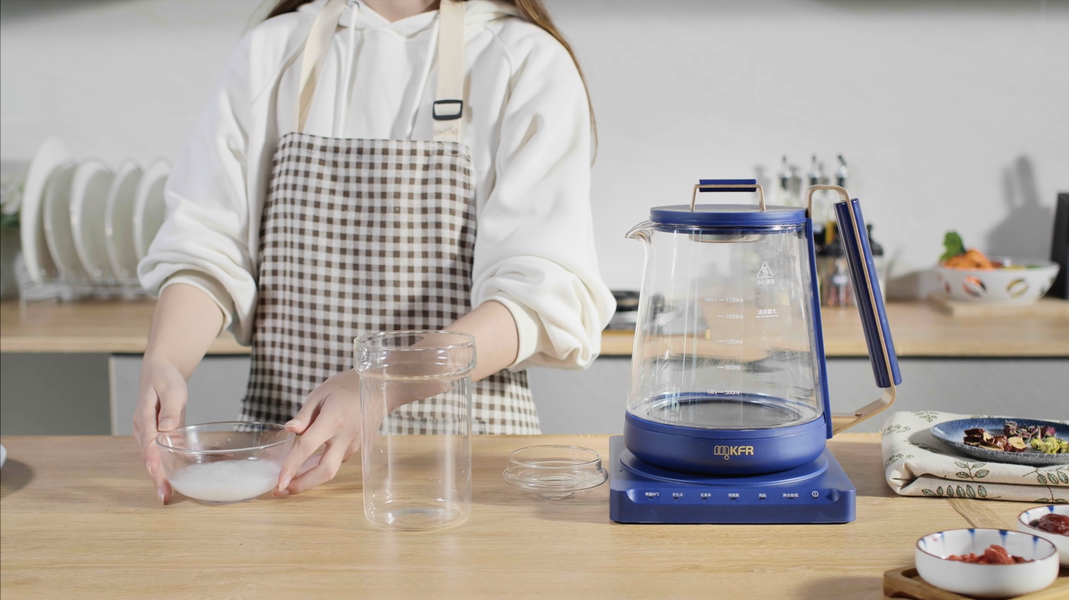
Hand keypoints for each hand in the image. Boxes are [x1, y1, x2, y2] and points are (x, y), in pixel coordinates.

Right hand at [134, 354, 187, 504]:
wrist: (160, 371)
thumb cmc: (165, 378)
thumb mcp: (171, 389)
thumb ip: (169, 409)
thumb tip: (166, 428)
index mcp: (144, 417)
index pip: (148, 442)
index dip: (152, 459)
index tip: (155, 474)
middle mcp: (143, 429)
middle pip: (149, 456)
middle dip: (156, 476)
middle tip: (163, 496)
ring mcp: (149, 434)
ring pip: (154, 457)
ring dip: (160, 476)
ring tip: (166, 495)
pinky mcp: (158, 435)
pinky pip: (161, 453)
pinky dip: (166, 467)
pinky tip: (175, 480)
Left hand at [276, 369, 361, 495]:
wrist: (379, 387)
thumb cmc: (345, 387)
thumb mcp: (320, 394)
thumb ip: (304, 415)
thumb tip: (289, 430)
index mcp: (333, 420)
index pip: (307, 447)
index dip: (291, 466)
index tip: (278, 482)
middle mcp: (345, 437)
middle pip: (325, 471)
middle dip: (302, 485)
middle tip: (281, 491)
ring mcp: (354, 445)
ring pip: (331, 469)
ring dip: (310, 478)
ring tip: (289, 478)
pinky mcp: (357, 449)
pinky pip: (336, 462)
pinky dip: (320, 467)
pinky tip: (306, 465)